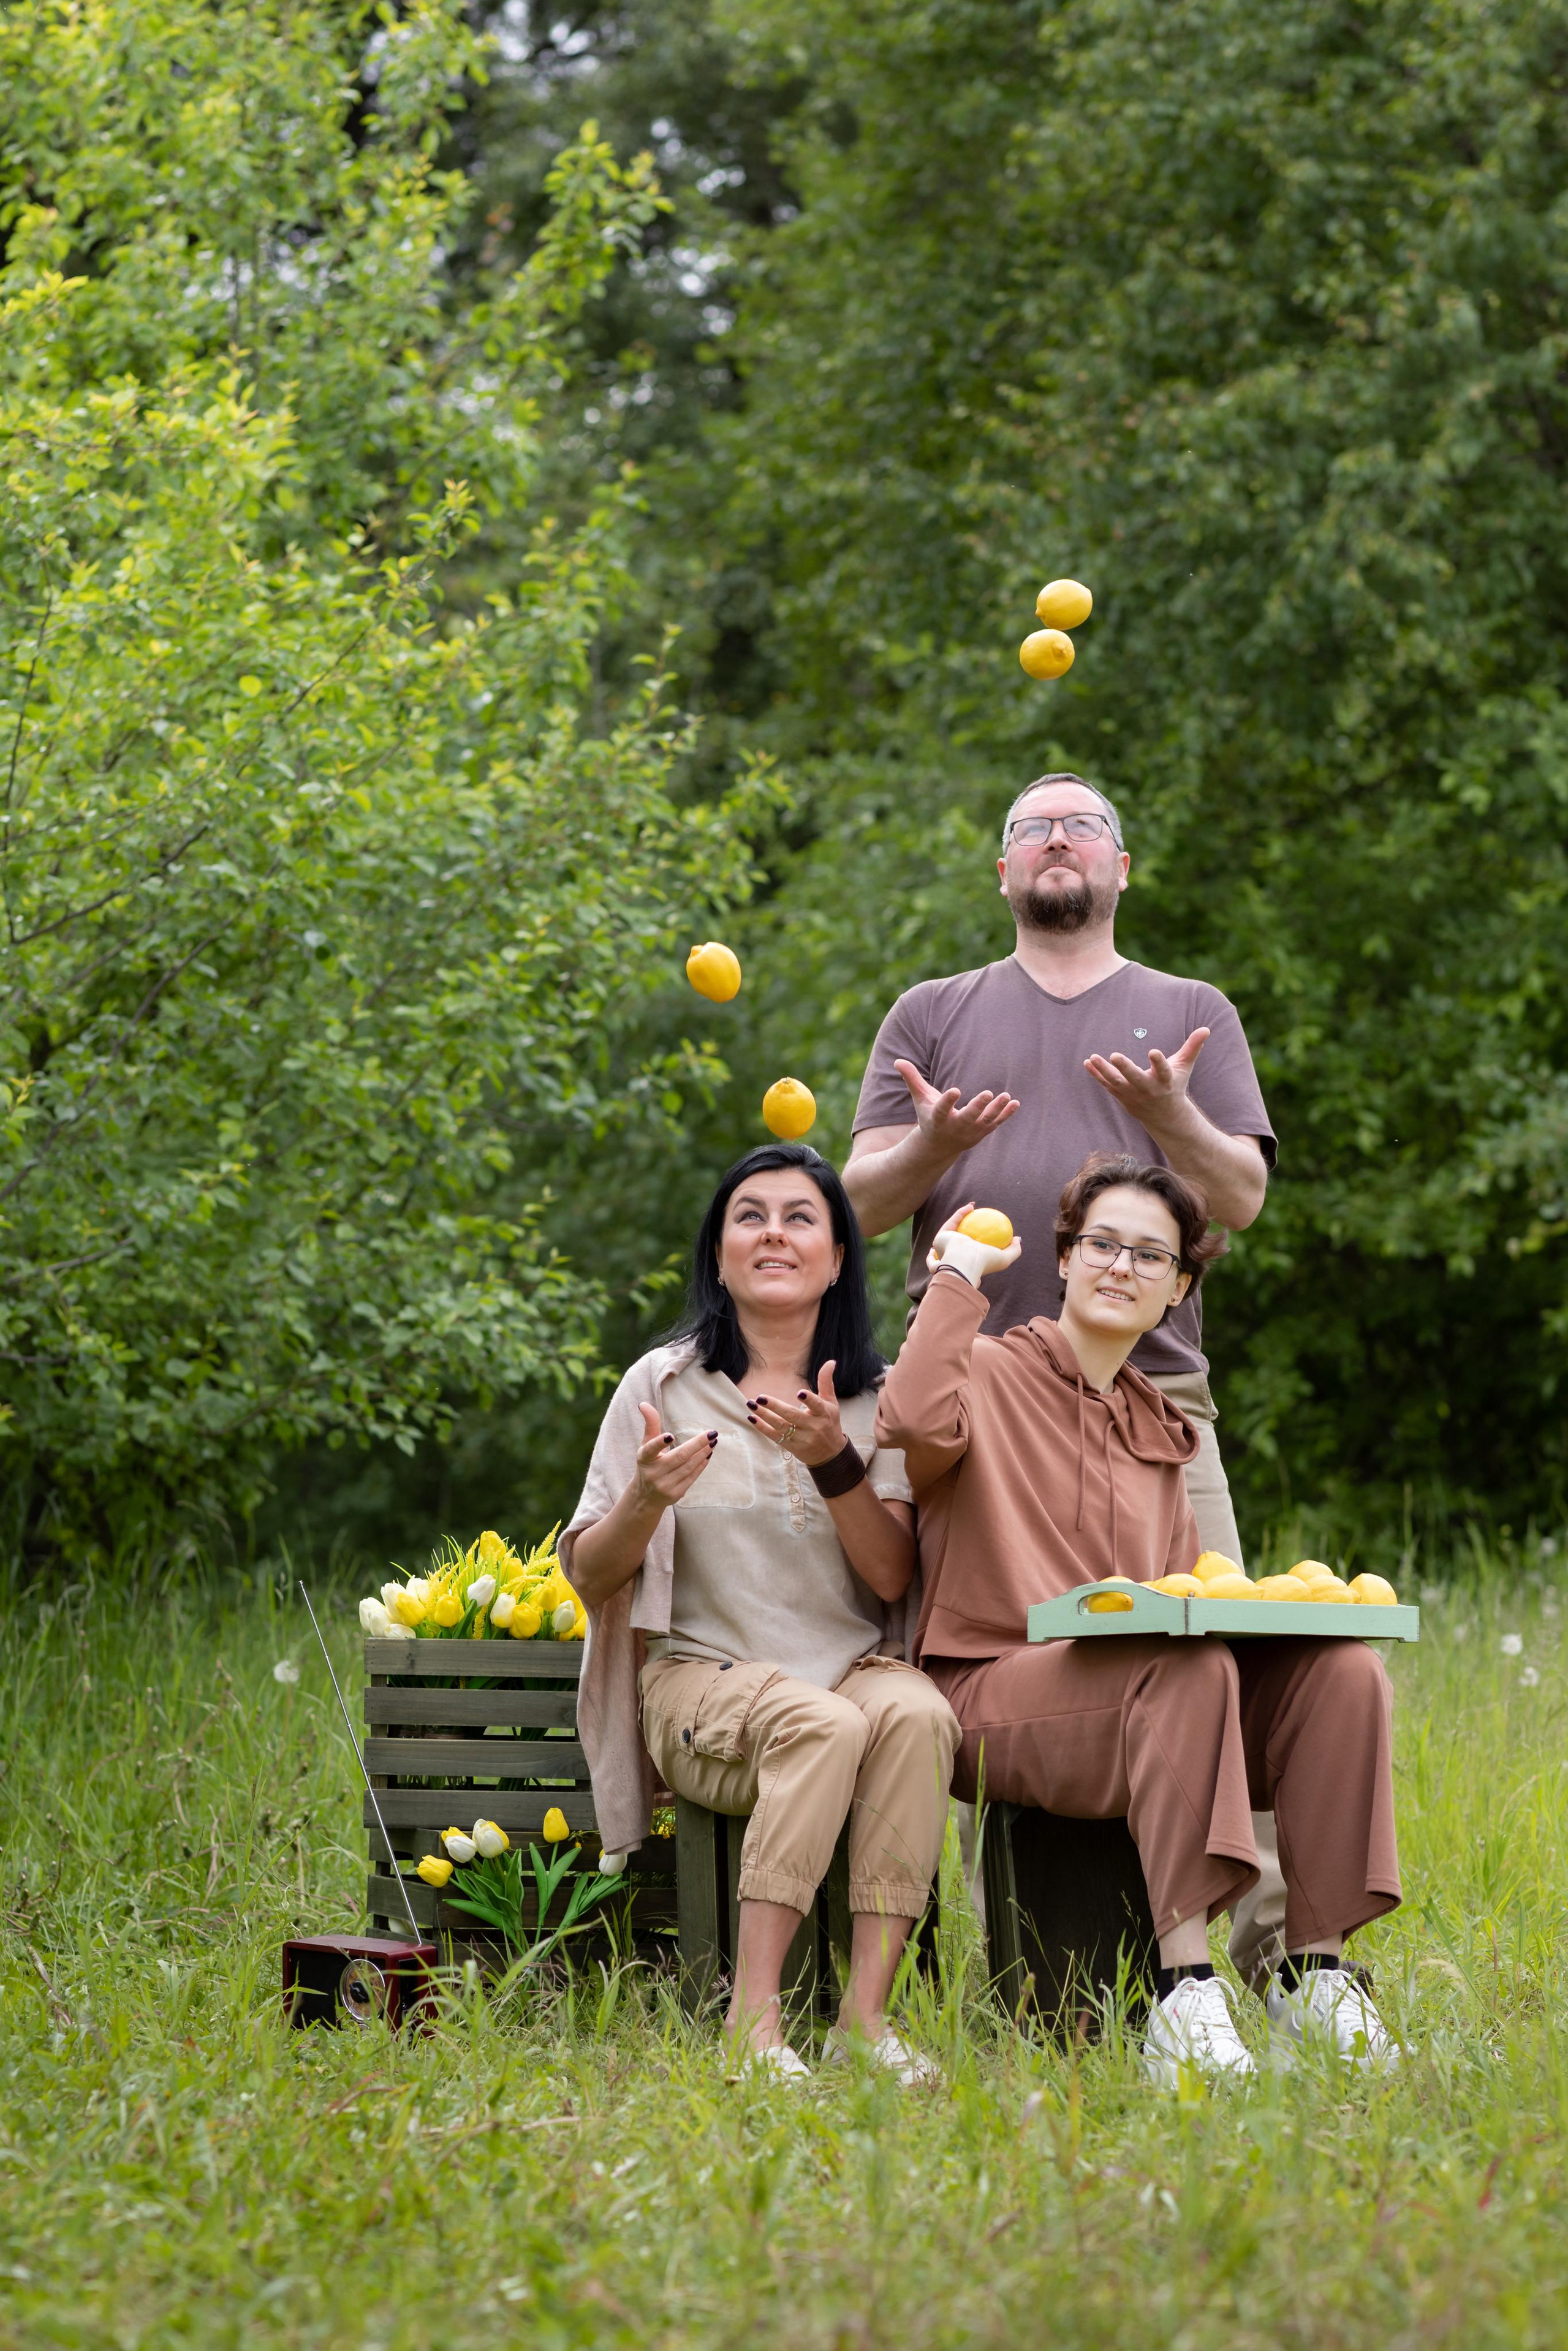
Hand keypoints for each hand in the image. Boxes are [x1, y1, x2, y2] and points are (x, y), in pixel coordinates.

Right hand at [630, 1403, 715, 1512]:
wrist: (646, 1496)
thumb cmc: (649, 1463)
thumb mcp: (646, 1444)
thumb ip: (650, 1424)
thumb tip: (644, 1404)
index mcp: (644, 1459)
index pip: (651, 1449)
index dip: (660, 1443)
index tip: (670, 1435)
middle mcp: (653, 1473)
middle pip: (679, 1457)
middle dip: (697, 1444)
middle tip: (711, 1433)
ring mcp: (664, 1485)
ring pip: (688, 1466)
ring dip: (703, 1453)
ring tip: (713, 1441)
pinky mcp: (675, 1494)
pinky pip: (692, 1477)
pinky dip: (701, 1464)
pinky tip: (708, 1454)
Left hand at [747, 1360, 846, 1467]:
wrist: (830, 1454)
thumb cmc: (830, 1423)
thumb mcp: (831, 1403)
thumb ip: (826, 1382)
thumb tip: (830, 1361)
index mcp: (824, 1414)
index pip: (817, 1405)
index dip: (809, 1400)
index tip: (799, 1393)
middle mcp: (813, 1427)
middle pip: (792, 1416)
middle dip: (775, 1406)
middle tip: (760, 1397)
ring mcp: (802, 1438)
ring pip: (781, 1426)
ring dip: (764, 1415)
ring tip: (751, 1404)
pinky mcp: (792, 1446)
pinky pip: (774, 1437)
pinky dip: (762, 1428)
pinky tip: (752, 1418)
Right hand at [895, 1058, 1019, 1159]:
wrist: (938, 1147)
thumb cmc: (929, 1116)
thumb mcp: (920, 1099)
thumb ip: (912, 1079)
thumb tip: (897, 1061)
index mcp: (938, 1118)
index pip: (943, 1110)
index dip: (948, 1100)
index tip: (955, 1090)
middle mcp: (955, 1127)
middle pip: (968, 1117)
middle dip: (978, 1107)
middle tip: (987, 1093)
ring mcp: (970, 1132)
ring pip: (985, 1121)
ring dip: (996, 1109)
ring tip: (1006, 1096)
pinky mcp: (982, 1133)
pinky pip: (995, 1123)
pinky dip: (1005, 1114)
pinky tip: (1015, 1103)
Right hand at [926, 1204, 1022, 1284]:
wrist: (964, 1263)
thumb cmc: (984, 1263)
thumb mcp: (1004, 1259)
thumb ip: (1014, 1250)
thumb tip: (1017, 1239)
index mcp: (968, 1263)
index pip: (973, 1254)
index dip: (980, 1244)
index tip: (990, 1233)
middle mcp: (956, 1257)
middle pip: (962, 1240)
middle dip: (967, 1230)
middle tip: (980, 1220)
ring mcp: (946, 1248)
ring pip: (954, 1229)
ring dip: (963, 1217)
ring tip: (974, 1208)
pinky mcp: (940, 1239)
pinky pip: (952, 1222)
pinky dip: (961, 1213)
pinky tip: (972, 1206)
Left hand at [1083, 1027, 1208, 1131]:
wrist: (1164, 1116)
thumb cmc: (1175, 1085)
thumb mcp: (1184, 1067)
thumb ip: (1193, 1047)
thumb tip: (1206, 1028)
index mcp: (1165, 1081)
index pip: (1163, 1071)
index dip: (1159, 1062)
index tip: (1153, 1052)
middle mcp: (1149, 1089)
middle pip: (1136, 1079)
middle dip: (1125, 1068)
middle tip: (1115, 1055)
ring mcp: (1133, 1095)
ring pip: (1117, 1083)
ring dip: (1104, 1071)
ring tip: (1093, 1057)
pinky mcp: (1122, 1097)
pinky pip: (1107, 1085)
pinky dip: (1097, 1075)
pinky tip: (1087, 1062)